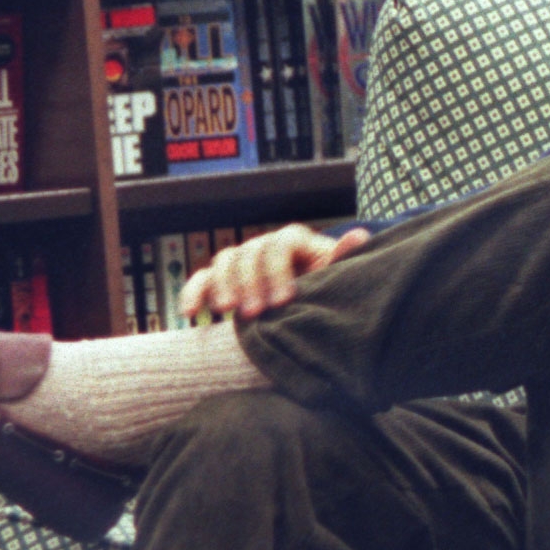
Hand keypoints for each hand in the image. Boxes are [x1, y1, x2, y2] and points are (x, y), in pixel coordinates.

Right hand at [181, 223, 368, 321]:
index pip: (280, 245)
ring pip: (224, 261)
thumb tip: (359, 235)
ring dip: (222, 285)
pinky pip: (202, 279)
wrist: (311, 302)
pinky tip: (190, 314)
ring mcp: (242, 260)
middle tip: (254, 313)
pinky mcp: (224, 279)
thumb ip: (342, 259)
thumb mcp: (337, 275)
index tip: (284, 301)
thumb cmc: (328, 286)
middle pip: (249, 253)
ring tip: (227, 311)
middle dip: (249, 283)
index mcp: (294, 240)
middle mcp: (265, 245)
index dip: (279, 271)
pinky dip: (193, 293)